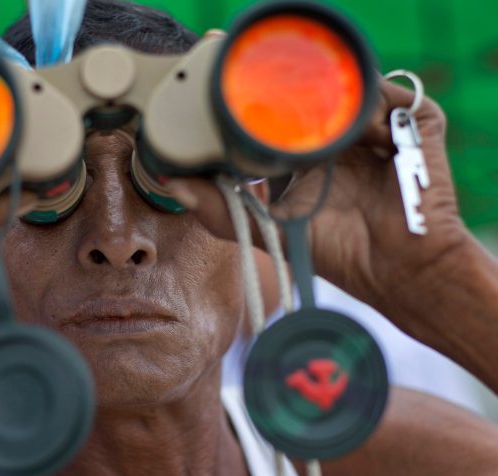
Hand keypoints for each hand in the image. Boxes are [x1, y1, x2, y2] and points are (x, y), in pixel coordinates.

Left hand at [167, 78, 470, 339]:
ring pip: (351, 90)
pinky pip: (395, 97)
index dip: (264, 104)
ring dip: (331, 101)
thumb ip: (220, 210)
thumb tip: (171, 183)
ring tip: (315, 123)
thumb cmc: (337, 252)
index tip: (237, 97)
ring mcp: (381, 129)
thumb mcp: (268, 229)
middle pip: (317, 94)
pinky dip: (373, 105)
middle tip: (270, 99)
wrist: (395, 270)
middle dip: (294, 94)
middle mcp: (344, 136)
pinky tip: (356, 130)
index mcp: (311, 152)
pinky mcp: (419, 127)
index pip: (285, 112)